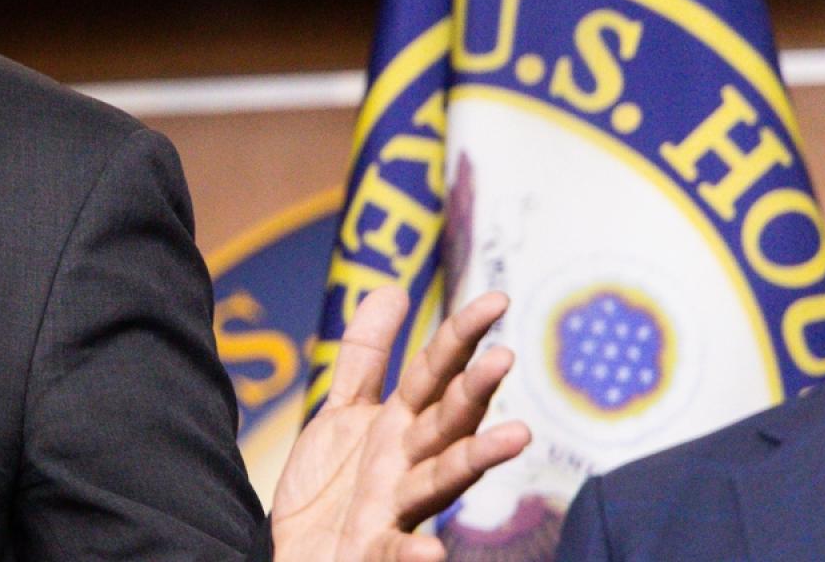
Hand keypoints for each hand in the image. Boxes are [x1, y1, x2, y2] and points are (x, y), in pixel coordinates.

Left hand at [268, 286, 531, 561]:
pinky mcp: (375, 550)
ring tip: (516, 437)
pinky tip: (431, 551)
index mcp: (401, 426)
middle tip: (505, 357)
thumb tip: (392, 289)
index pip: (434, 373)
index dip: (460, 337)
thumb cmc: (335, 486)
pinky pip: (398, 552)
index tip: (497, 299)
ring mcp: (397, 508)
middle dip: (473, 391)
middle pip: (446, 421)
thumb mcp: (345, 413)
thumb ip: (365, 357)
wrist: (308, 554)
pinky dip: (415, 554)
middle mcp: (408, 463)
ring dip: (476, 459)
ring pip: (442, 480)